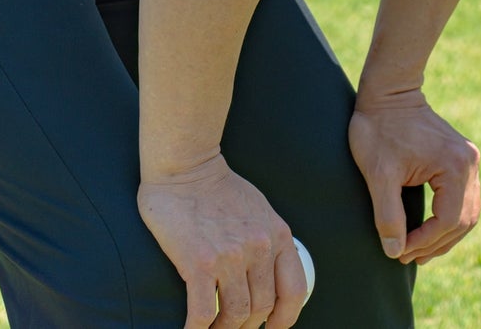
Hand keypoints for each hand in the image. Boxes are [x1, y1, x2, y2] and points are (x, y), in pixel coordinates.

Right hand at [138, 156, 309, 328]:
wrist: (186, 167)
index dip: (285, 318)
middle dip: (248, 326)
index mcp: (277, 235)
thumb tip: (270, 272)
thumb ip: (268, 239)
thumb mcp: (260, 210)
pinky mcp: (200, 263)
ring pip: (236, 314)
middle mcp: (259, 248)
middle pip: (262, 307)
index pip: (294, 290)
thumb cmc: (218, 189)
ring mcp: (231, 257)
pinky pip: (203, 313)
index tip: (273, 328)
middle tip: (233, 328)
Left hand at [349, 88, 480, 265]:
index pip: (449, 220)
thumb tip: (395, 251)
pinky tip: (429, 229)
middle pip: (465, 219)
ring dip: (445, 234)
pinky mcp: (462, 158)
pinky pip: (464, 199)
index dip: (425, 241)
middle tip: (407, 257)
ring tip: (418, 250)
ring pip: (468, 212)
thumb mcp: (379, 174)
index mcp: (455, 166)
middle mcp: (469, 163)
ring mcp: (469, 160)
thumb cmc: (379, 128)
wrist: (389, 93)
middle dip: (437, 243)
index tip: (400, 252)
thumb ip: (388, 215)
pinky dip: (449, 218)